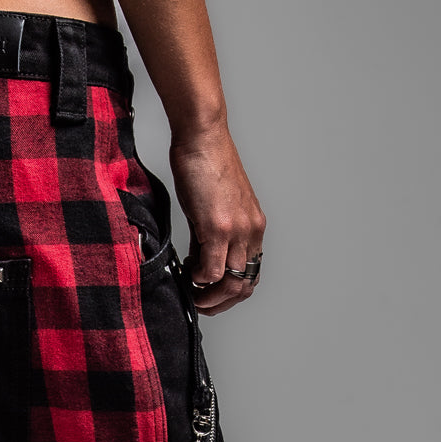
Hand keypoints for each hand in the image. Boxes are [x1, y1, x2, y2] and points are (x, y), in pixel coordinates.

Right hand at [168, 122, 264, 314]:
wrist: (202, 137)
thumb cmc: (204, 166)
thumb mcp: (212, 209)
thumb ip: (209, 239)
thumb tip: (198, 265)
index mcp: (254, 227)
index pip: (251, 274)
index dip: (230, 293)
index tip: (209, 295)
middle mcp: (252, 231)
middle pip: (244, 286)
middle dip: (221, 303)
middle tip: (199, 304)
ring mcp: (238, 231)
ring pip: (231, 284)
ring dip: (210, 297)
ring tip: (192, 293)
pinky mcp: (219, 227)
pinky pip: (211, 271)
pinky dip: (198, 280)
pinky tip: (187, 272)